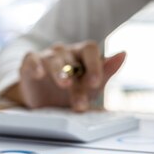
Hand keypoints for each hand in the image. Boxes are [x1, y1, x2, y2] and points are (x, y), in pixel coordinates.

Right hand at [5, 41, 125, 111]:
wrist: (49, 103)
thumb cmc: (75, 90)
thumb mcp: (93, 85)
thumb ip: (107, 70)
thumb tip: (123, 53)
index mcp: (82, 54)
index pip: (90, 49)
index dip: (94, 65)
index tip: (96, 83)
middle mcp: (65, 52)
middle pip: (72, 60)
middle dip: (78, 83)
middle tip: (80, 101)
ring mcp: (47, 56)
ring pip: (54, 59)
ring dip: (60, 73)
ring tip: (65, 85)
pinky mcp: (30, 64)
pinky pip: (32, 58)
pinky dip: (35, 64)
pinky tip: (39, 74)